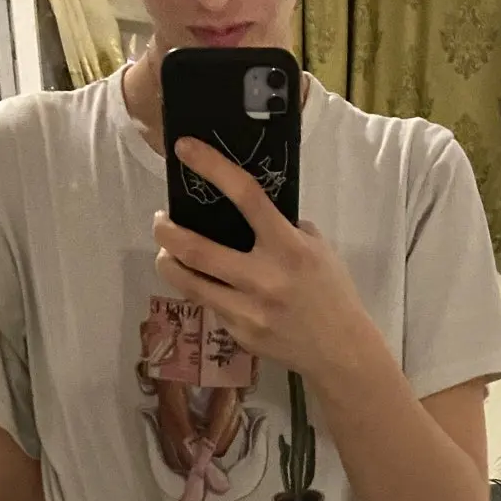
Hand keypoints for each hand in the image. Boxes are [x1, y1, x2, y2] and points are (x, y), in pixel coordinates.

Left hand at [153, 140, 379, 381]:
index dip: (211, 167)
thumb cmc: (331, 292)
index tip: (185, 150)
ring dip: (168, 263)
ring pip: (190, 284)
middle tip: (161, 221)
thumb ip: (284, 227)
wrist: (340, 351)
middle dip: (167, 232)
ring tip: (166, 253)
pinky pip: (210, 306)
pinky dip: (201, 291)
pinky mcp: (240, 335)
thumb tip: (248, 212)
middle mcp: (264, 278)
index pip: (246, 196)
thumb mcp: (317, 248)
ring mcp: (248, 311)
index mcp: (288, 247)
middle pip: (197, 250)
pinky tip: (205, 285)